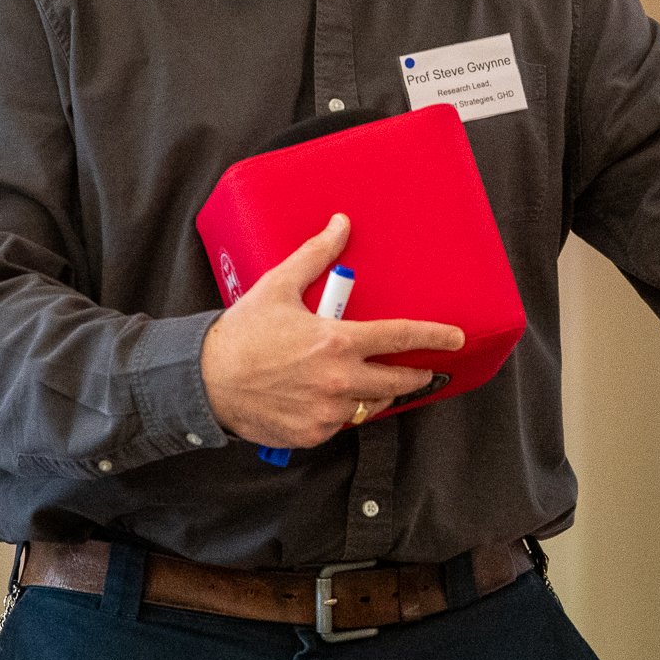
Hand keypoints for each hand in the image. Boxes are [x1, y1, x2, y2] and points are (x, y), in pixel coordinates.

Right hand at [199, 214, 463, 448]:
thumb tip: (340, 224)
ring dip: (377, 395)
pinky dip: (343, 413)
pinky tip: (332, 399)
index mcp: (337, 342)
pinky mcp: (312, 434)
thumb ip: (316, 256)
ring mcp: (327, 412)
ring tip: (372, 383)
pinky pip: (342, 425)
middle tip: (424, 371)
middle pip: (398, 382)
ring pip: (371, 406)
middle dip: (416, 376)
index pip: (400, 338)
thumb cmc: (242, 333)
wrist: (203, 381)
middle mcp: (338, 381)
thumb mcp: (279, 286)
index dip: (434, 337)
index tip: (455, 338)